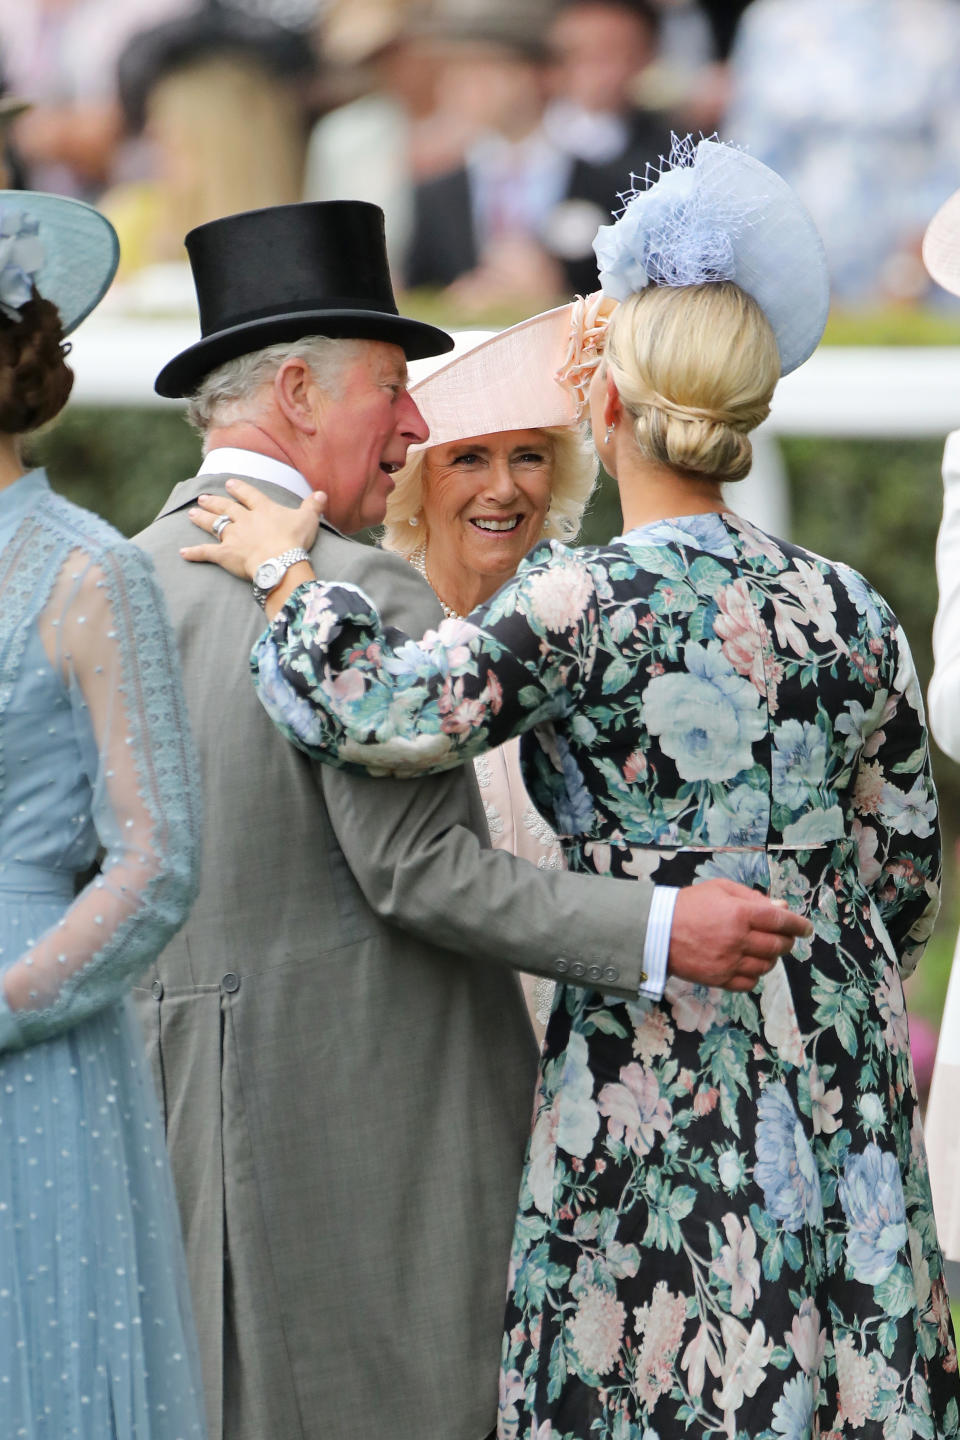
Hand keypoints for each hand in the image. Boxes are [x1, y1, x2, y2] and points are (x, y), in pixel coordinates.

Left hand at [180, 477, 325, 578]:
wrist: (280, 560)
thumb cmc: (295, 540)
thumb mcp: (309, 519)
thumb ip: (313, 506)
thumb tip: (322, 494)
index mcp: (263, 509)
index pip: (249, 495)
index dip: (240, 489)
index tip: (230, 483)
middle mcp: (244, 520)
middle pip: (226, 507)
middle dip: (215, 501)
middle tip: (203, 497)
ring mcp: (233, 536)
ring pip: (214, 524)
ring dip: (202, 518)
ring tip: (192, 513)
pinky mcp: (225, 554)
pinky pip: (206, 552)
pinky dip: (194, 553)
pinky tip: (182, 552)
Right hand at [668, 879, 812, 992]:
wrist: (657, 930)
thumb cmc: (689, 904)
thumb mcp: (720, 889)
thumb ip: (753, 898)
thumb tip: (782, 908)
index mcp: (740, 913)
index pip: (781, 920)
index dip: (798, 925)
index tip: (806, 928)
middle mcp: (738, 939)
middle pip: (778, 945)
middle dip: (787, 941)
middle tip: (784, 938)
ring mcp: (729, 961)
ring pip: (767, 965)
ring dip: (772, 958)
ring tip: (763, 950)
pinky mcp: (720, 979)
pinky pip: (750, 982)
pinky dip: (755, 975)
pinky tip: (749, 965)